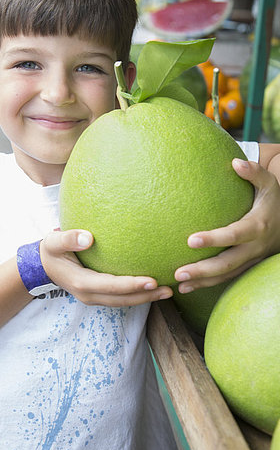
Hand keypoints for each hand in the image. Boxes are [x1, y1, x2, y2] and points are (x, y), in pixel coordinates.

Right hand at [40, 229, 172, 306]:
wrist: (43, 265)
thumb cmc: (51, 250)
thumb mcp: (54, 242)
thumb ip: (68, 238)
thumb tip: (88, 238)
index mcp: (81, 283)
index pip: (111, 286)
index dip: (132, 285)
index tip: (152, 281)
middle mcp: (89, 294)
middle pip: (122, 299)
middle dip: (146, 296)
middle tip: (169, 290)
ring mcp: (93, 297)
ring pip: (123, 302)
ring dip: (145, 298)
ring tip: (167, 292)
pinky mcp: (98, 295)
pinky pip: (120, 298)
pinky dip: (136, 295)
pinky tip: (151, 288)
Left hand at [175, 158, 279, 292]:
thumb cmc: (273, 200)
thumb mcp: (269, 184)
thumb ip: (254, 172)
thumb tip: (236, 162)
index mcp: (257, 226)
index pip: (234, 235)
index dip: (214, 239)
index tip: (191, 240)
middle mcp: (254, 247)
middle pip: (227, 263)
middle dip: (203, 270)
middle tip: (179, 272)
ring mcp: (250, 260)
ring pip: (226, 275)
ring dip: (203, 282)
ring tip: (180, 284)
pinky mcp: (246, 266)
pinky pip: (226, 278)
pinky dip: (207, 284)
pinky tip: (187, 288)